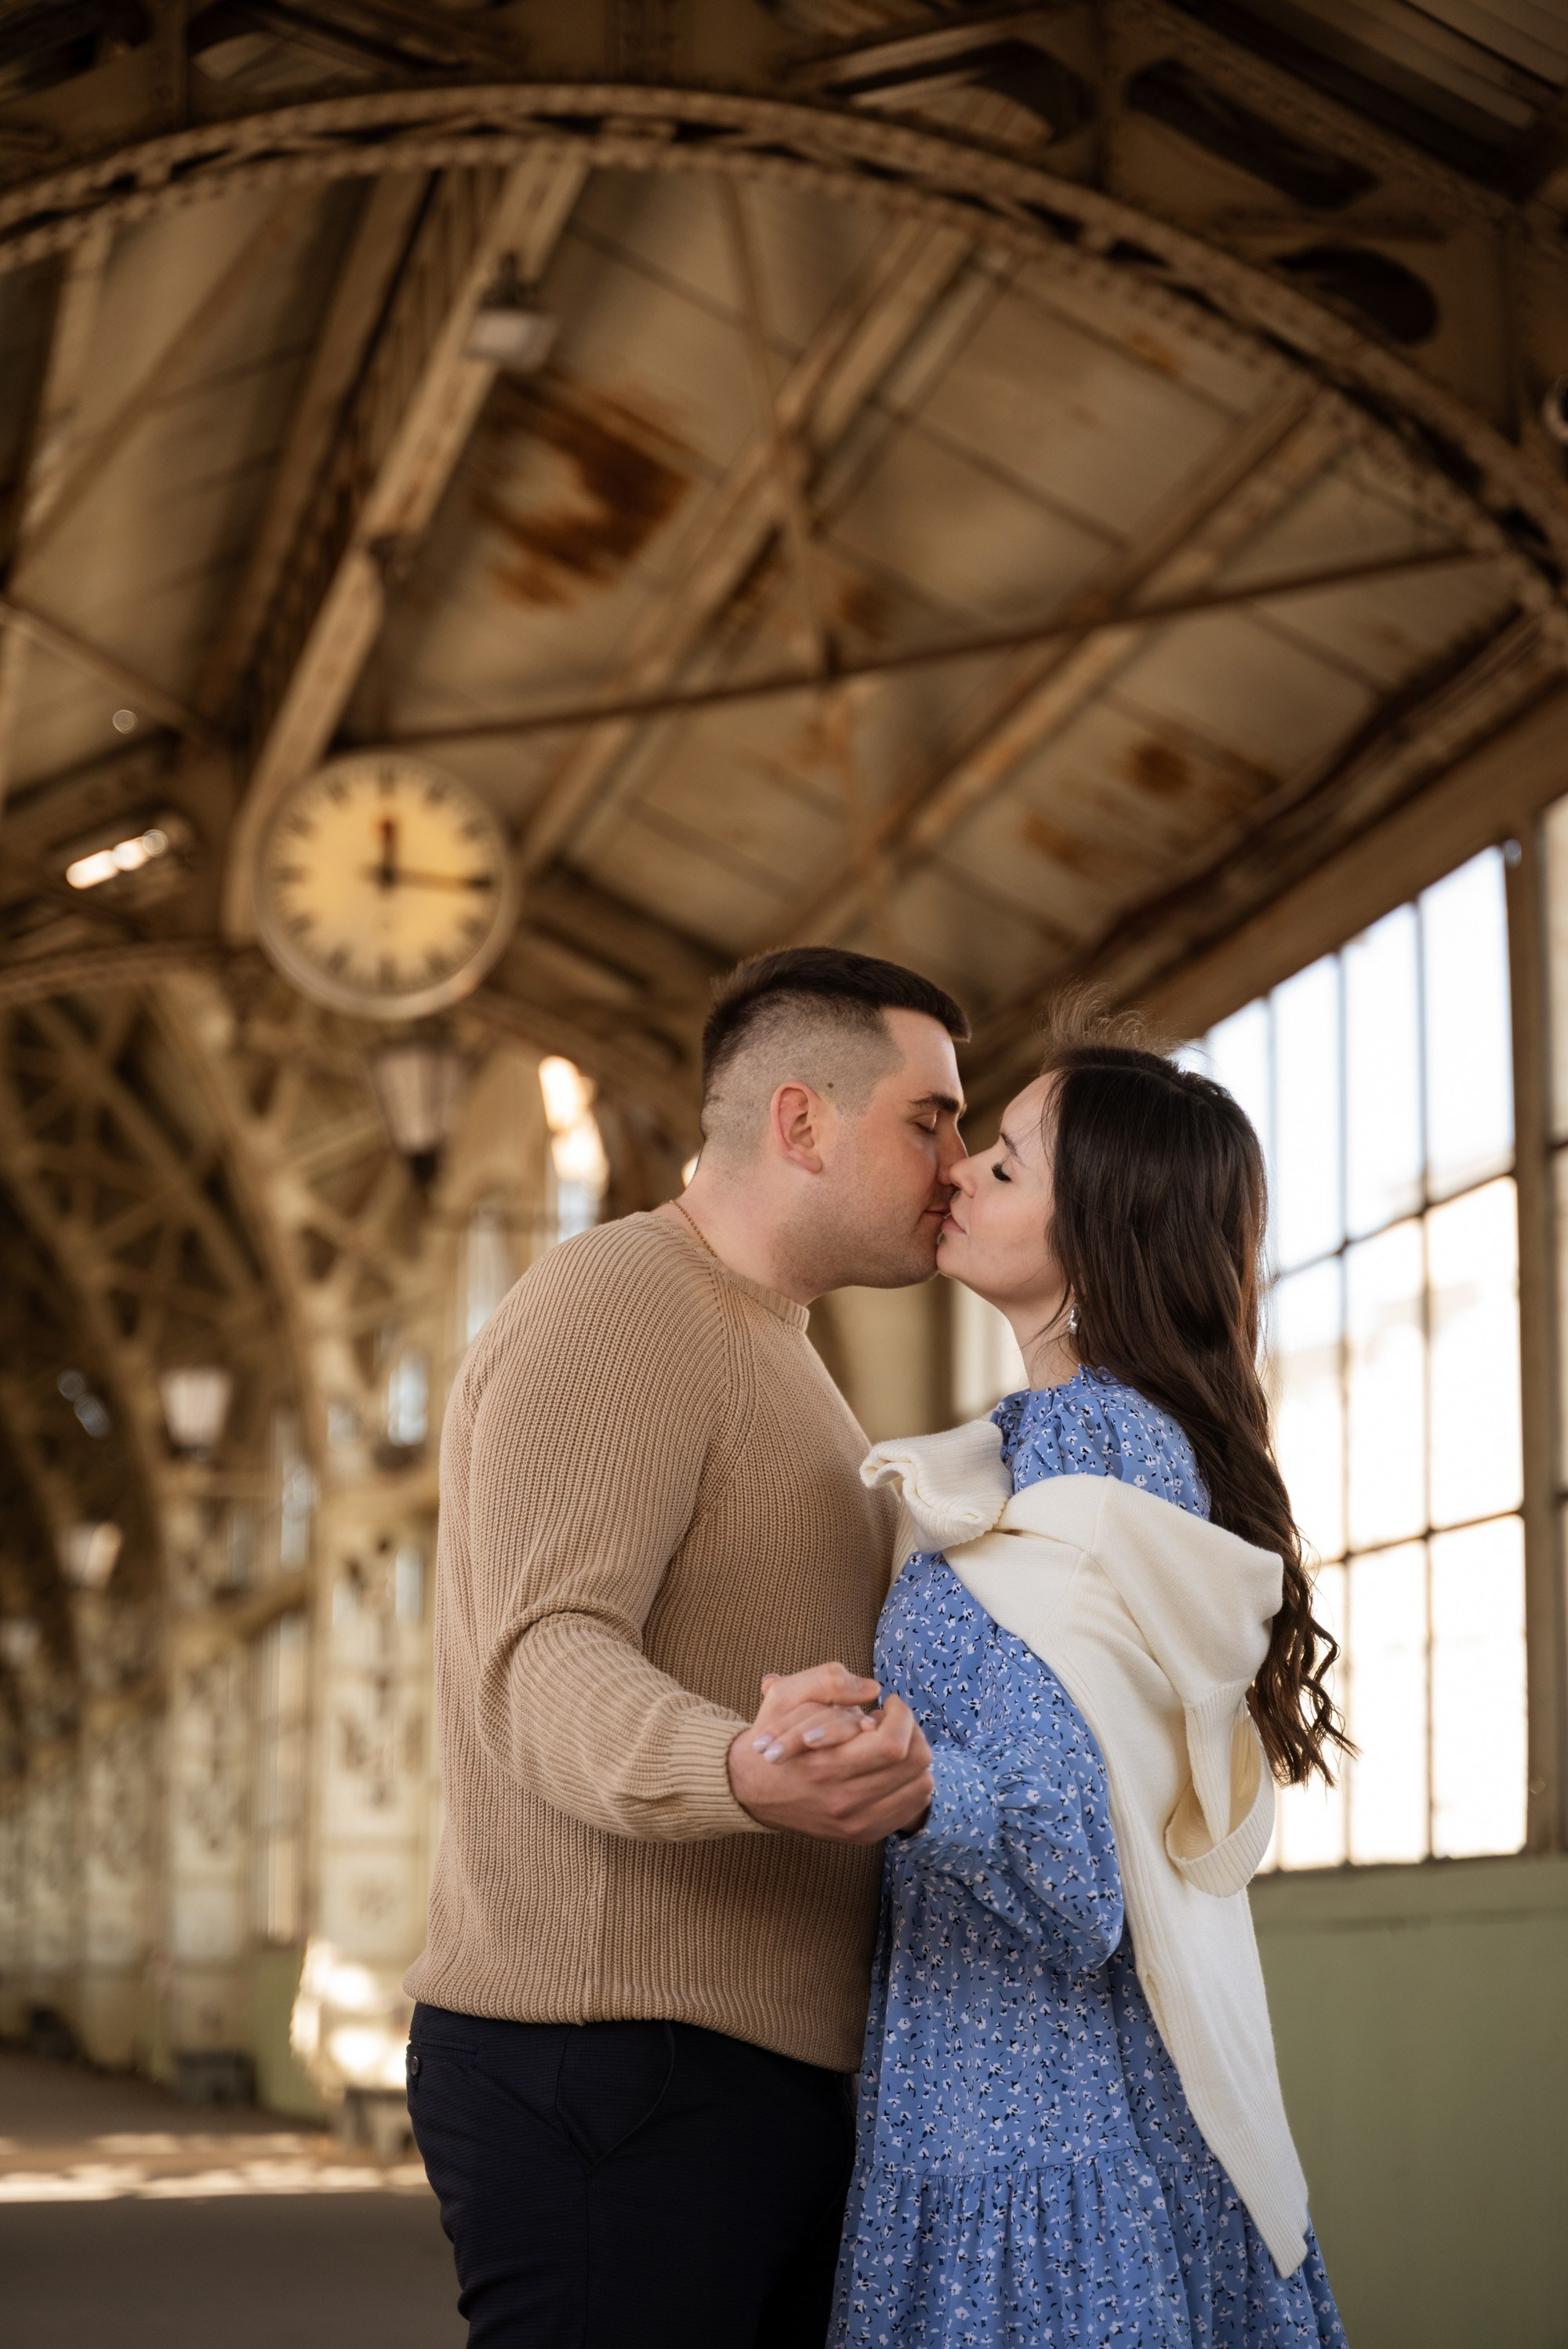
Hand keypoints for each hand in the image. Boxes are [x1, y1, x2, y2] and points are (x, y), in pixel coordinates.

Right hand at [728, 1662, 932, 1843]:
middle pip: (914, 1764)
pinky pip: (912, 1807)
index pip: (893, 1745)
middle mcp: (844, 1802)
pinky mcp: (863, 1835)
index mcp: (826, 1766)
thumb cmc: (774, 1736)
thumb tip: (873, 1691)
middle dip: (911, 1731)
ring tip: (887, 1744)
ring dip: (912, 1756)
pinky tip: (888, 1768)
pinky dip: (910, 1781)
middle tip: (890, 1721)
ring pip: (921, 1785)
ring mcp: (856, 1824)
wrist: (751, 1789)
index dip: (901, 1715)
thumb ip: (829, 1682)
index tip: (888, 1702)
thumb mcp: (787, 1695)